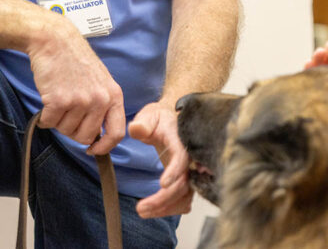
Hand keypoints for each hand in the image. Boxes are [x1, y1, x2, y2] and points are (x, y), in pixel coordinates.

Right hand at [29, 19, 124, 155]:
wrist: (57, 42)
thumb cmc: (77, 63)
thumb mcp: (101, 82)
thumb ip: (103, 106)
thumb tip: (97, 138)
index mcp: (114, 96)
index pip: (117, 133)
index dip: (104, 147)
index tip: (92, 150)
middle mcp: (101, 100)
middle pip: (85, 137)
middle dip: (73, 131)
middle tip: (67, 113)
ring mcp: (81, 100)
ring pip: (65, 131)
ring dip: (58, 121)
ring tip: (59, 100)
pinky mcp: (59, 100)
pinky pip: (49, 123)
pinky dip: (44, 117)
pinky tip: (48, 100)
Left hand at [129, 101, 192, 217]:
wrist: (170, 122)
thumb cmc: (159, 119)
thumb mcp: (149, 116)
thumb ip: (142, 123)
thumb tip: (136, 129)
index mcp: (182, 141)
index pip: (183, 157)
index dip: (175, 171)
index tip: (163, 184)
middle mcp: (190, 158)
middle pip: (185, 183)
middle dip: (164, 199)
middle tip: (141, 208)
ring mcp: (190, 171)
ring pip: (186, 195)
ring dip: (166, 207)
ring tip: (143, 211)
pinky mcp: (186, 180)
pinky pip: (184, 199)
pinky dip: (171, 208)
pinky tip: (154, 211)